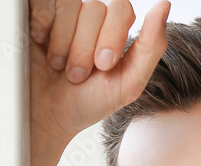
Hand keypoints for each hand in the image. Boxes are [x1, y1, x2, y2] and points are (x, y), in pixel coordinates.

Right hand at [28, 0, 170, 144]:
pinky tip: (41, 43)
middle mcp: (89, 17)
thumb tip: (164, 4)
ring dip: (64, 43)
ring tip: (58, 66)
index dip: (112, 37)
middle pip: (96, 8)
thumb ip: (152, 46)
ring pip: (70, 5)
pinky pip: (45, 1)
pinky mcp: (36, 14)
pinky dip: (44, 23)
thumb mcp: (128, 83)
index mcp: (113, 29)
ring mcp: (62, 15)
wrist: (47, 118)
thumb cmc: (87, 102)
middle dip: (87, 48)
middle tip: (78, 75)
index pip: (121, 9)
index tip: (103, 67)